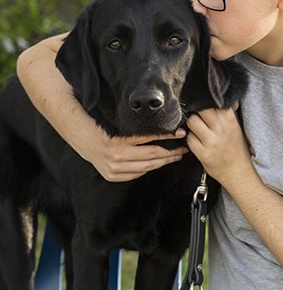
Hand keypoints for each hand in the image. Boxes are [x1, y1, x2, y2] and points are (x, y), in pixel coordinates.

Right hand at [73, 123, 188, 181]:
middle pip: (151, 155)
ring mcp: (114, 168)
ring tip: (175, 156)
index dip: (167, 136)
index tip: (180, 133)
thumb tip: (160, 126)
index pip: (150, 139)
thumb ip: (137, 128)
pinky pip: (137, 173)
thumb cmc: (102, 126)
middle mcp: (116, 156)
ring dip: (164, 162)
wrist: (83, 139)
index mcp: (118, 141)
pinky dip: (148, 168)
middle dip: (170, 152)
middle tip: (183, 147)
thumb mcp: (119, 122)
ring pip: (147, 167)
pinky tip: (158, 163)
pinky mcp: (112, 176)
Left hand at [186, 107, 251, 187]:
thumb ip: (226, 111)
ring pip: (191, 121)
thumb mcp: (235, 126)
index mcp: (229, 119)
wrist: (239, 172)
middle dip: (196, 110)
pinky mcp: (203, 154)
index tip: (201, 101)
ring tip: (196, 129)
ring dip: (191, 124)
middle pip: (200, 108)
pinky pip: (189, 139)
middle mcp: (221, 128)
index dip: (204, 99)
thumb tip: (221, 94)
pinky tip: (197, 141)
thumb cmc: (236, 147)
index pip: (213, 100)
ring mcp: (212, 141)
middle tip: (197, 115)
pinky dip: (190, 139)